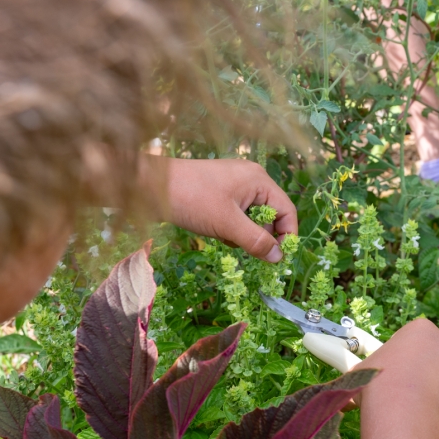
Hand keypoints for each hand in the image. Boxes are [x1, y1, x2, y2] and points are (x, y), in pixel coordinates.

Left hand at [143, 156, 297, 261]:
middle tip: (241, 246)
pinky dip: (229, 227)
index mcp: (259, 180)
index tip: (278, 259)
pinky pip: (236, 215)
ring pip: (251, 218)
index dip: (286, 236)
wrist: (151, 185)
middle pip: (270, 215)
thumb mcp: (227, 224)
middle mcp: (251, 179)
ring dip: (241, 233)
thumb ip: (256, 241)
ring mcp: (235, 185)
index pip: (287, 211)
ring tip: (221, 234)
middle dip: (258, 235)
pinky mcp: (220, 192)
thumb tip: (278, 258)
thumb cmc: (192, 199)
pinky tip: (213, 228)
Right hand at [358, 318, 438, 436]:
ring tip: (426, 408)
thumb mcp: (361, 370)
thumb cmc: (375, 384)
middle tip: (409, 392)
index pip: (417, 340)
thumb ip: (367, 370)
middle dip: (427, 371)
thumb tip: (354, 383)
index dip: (406, 359)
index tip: (396, 375)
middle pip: (438, 355)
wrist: (399, 411)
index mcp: (420, 330)